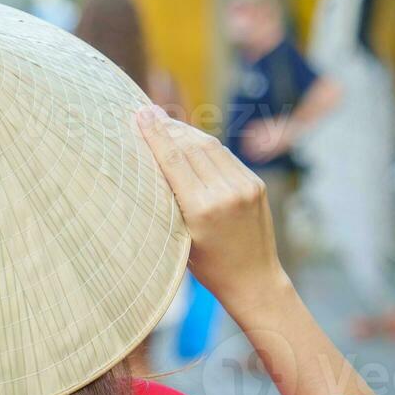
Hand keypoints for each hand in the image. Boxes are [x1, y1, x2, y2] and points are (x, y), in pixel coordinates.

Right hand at [137, 105, 368, 394]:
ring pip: (209, 146)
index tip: (139, 114)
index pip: (173, 161)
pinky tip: (190, 142)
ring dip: (185, 133)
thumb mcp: (178, 236)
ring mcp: (244, 186)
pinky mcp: (255, 183)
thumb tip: (151, 161)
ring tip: (165, 124)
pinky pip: (225, 156)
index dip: (155, 135)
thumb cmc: (208, 267)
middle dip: (168, 128)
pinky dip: (204, 146)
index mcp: (201, 210)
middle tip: (146, 115)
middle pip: (191, 147)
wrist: (254, 279)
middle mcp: (225, 194)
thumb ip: (169, 200)